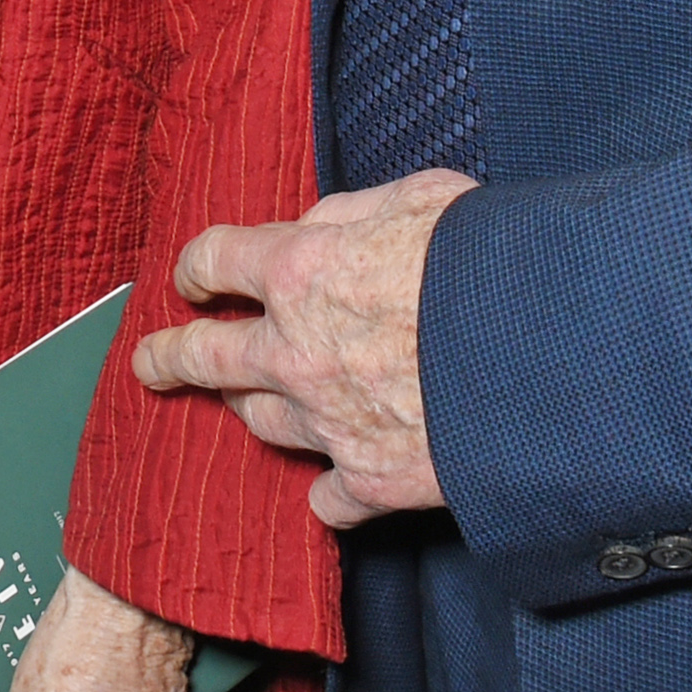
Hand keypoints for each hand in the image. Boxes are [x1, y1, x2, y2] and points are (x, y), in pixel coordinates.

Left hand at [134, 168, 477, 529]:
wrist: (540, 352)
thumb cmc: (485, 257)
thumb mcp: (417, 196)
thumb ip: (352, 213)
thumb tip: (321, 227)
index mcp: (301, 269)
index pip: (216, 260)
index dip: (198, 266)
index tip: (191, 277)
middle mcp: (295, 350)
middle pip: (205, 357)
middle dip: (170, 356)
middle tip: (152, 362)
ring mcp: (325, 422)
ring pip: (261, 423)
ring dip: (254, 409)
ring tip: (251, 407)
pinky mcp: (367, 481)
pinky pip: (326, 496)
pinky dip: (331, 486)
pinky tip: (339, 478)